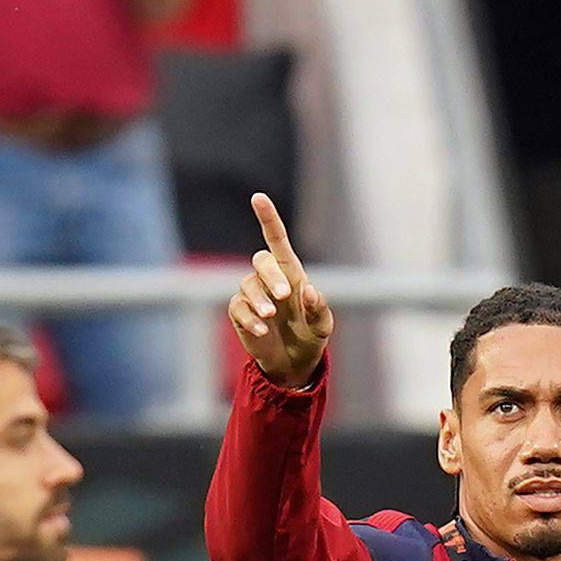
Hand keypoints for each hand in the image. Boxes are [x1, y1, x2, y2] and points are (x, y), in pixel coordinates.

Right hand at [227, 193, 331, 385]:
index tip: (258, 198)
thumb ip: (320, 309)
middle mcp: (269, 279)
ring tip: (271, 316)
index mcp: (291, 273)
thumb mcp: (323, 326)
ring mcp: (252, 294)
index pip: (277, 239)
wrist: (293, 363)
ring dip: (260, 299)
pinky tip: (262, 330)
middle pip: (262, 261)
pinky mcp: (239, 312)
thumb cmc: (310, 336)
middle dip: (272, 275)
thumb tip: (310, 291)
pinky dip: (250, 318)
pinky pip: (238, 307)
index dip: (267, 218)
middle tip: (284, 295)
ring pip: (248, 284)